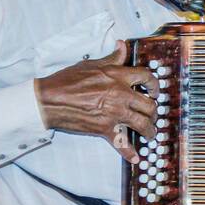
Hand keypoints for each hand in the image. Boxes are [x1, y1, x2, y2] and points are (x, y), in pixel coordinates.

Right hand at [33, 42, 155, 163]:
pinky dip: (129, 153)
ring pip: (142, 124)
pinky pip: (122, 143)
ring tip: (150, 133)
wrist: (50, 100)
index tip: (155, 91)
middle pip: (149, 104)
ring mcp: (114, 113)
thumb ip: (112, 58)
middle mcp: (121, 94)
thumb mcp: (92, 64)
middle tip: (152, 115)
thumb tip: (122, 46)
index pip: (147, 77)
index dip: (155, 85)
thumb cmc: (67, 81)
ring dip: (149, 130)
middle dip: (154, 111)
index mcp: (119, 77)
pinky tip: (136, 158)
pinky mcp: (105, 128)